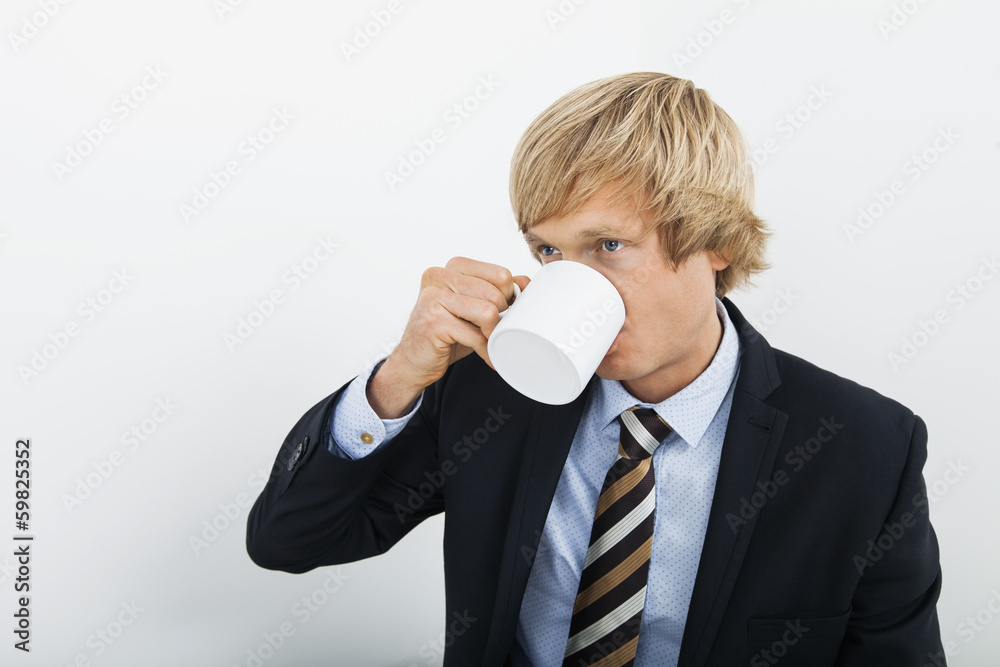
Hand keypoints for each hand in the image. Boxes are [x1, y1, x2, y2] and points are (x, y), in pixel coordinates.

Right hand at [368, 257, 529, 417]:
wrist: (414, 362)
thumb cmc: (447, 333)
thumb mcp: (475, 308)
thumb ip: (499, 291)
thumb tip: (526, 283)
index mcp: (453, 267)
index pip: (500, 274)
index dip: (507, 298)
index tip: (502, 314)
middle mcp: (439, 276)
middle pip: (496, 293)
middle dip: (501, 318)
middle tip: (494, 332)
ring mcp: (433, 297)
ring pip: (488, 312)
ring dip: (494, 334)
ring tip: (489, 343)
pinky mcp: (433, 321)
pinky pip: (476, 335)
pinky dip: (487, 351)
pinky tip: (486, 356)